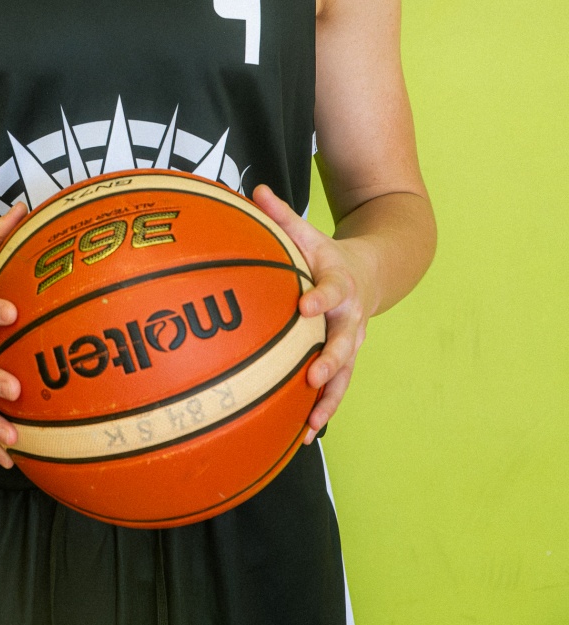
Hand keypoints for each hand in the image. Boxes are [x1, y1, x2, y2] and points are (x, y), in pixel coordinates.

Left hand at [252, 185, 375, 444]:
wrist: (370, 273)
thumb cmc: (326, 254)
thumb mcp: (308, 232)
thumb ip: (281, 214)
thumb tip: (253, 188)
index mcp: (341, 283)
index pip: (334, 291)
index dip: (321, 298)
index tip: (305, 307)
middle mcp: (350, 318)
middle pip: (345, 342)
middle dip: (331, 360)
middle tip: (313, 375)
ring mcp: (351, 344)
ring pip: (345, 375)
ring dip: (329, 399)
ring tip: (312, 424)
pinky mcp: (345, 362)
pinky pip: (337, 389)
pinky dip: (324, 411)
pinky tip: (305, 436)